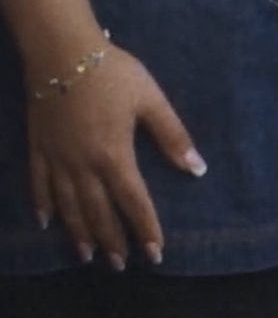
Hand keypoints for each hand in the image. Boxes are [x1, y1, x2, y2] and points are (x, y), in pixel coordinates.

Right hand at [27, 46, 204, 269]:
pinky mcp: (38, 150)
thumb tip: (198, 169)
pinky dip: (43, 207)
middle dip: (112, 241)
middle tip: (122, 264)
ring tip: (88, 256)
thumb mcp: (150, 99)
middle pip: (99, 212)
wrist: (62, 53)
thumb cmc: (112, 73)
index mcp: (114, 155)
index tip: (156, 254)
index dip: (146, 229)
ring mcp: (57, 160)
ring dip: (80, 233)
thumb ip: (172, 135)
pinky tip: (46, 223)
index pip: (134, 202)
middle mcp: (83, 166)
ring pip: (69, 208)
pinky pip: (39, 186)